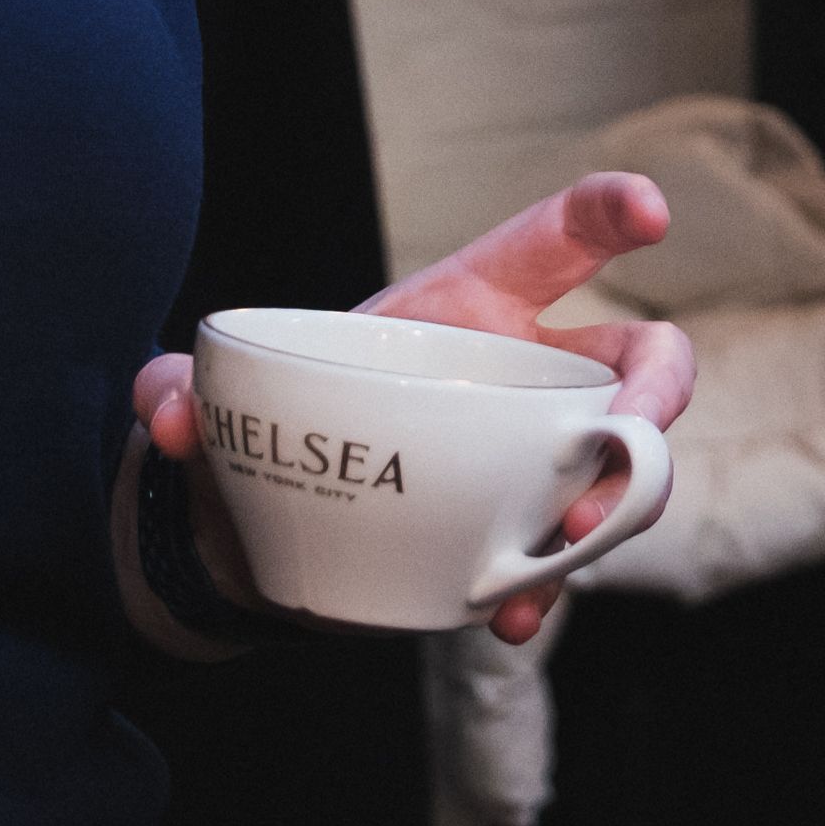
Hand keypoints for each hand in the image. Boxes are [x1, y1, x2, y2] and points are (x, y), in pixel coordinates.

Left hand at [128, 170, 693, 644]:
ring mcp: (533, 460)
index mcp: (468, 304)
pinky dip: (547, 586)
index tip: (650, 212)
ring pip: (626, 468)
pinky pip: (565, 559)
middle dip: (658, 392)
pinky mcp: (517, 536)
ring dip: (620, 505)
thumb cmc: (270, 425)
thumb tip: (166, 412)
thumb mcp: (222, 395)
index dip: (608, 213)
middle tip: (634, 432)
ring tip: (568, 541)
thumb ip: (181, 386)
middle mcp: (521, 377)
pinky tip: (512, 613)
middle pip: (637, 361)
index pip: (553, 241)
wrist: (262, 532)